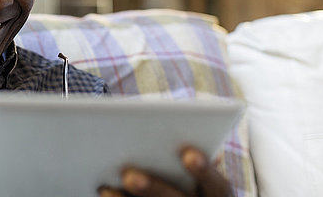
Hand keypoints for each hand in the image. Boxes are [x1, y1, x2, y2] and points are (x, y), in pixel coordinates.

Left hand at [98, 147, 231, 196]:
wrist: (180, 193)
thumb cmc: (185, 173)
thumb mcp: (194, 167)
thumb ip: (183, 152)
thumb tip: (167, 132)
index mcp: (217, 195)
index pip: (218, 184)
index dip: (204, 169)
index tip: (188, 153)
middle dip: (153, 188)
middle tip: (128, 174)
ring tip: (106, 187)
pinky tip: (104, 192)